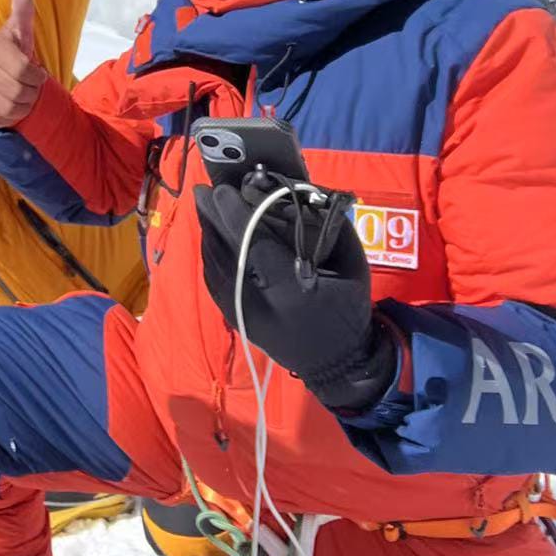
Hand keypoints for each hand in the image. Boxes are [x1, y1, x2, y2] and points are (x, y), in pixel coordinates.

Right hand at [0, 0, 46, 128]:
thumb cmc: (12, 54)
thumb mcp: (20, 32)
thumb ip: (23, 11)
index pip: (23, 69)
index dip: (36, 76)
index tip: (38, 74)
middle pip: (18, 91)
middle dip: (31, 93)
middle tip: (30, 88)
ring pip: (9, 107)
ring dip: (23, 106)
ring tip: (22, 97)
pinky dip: (10, 117)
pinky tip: (10, 107)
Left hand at [192, 179, 394, 411]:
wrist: (335, 363)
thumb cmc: (347, 309)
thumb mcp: (353, 267)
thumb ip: (331, 231)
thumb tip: (302, 197)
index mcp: (293, 291)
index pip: (256, 246)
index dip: (236, 217)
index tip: (222, 191)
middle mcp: (261, 305)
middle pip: (227, 254)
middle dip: (212, 219)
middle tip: (202, 191)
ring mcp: (243, 315)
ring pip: (216, 267)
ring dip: (208, 234)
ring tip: (204, 206)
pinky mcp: (235, 321)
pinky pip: (214, 282)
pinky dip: (210, 255)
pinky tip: (210, 236)